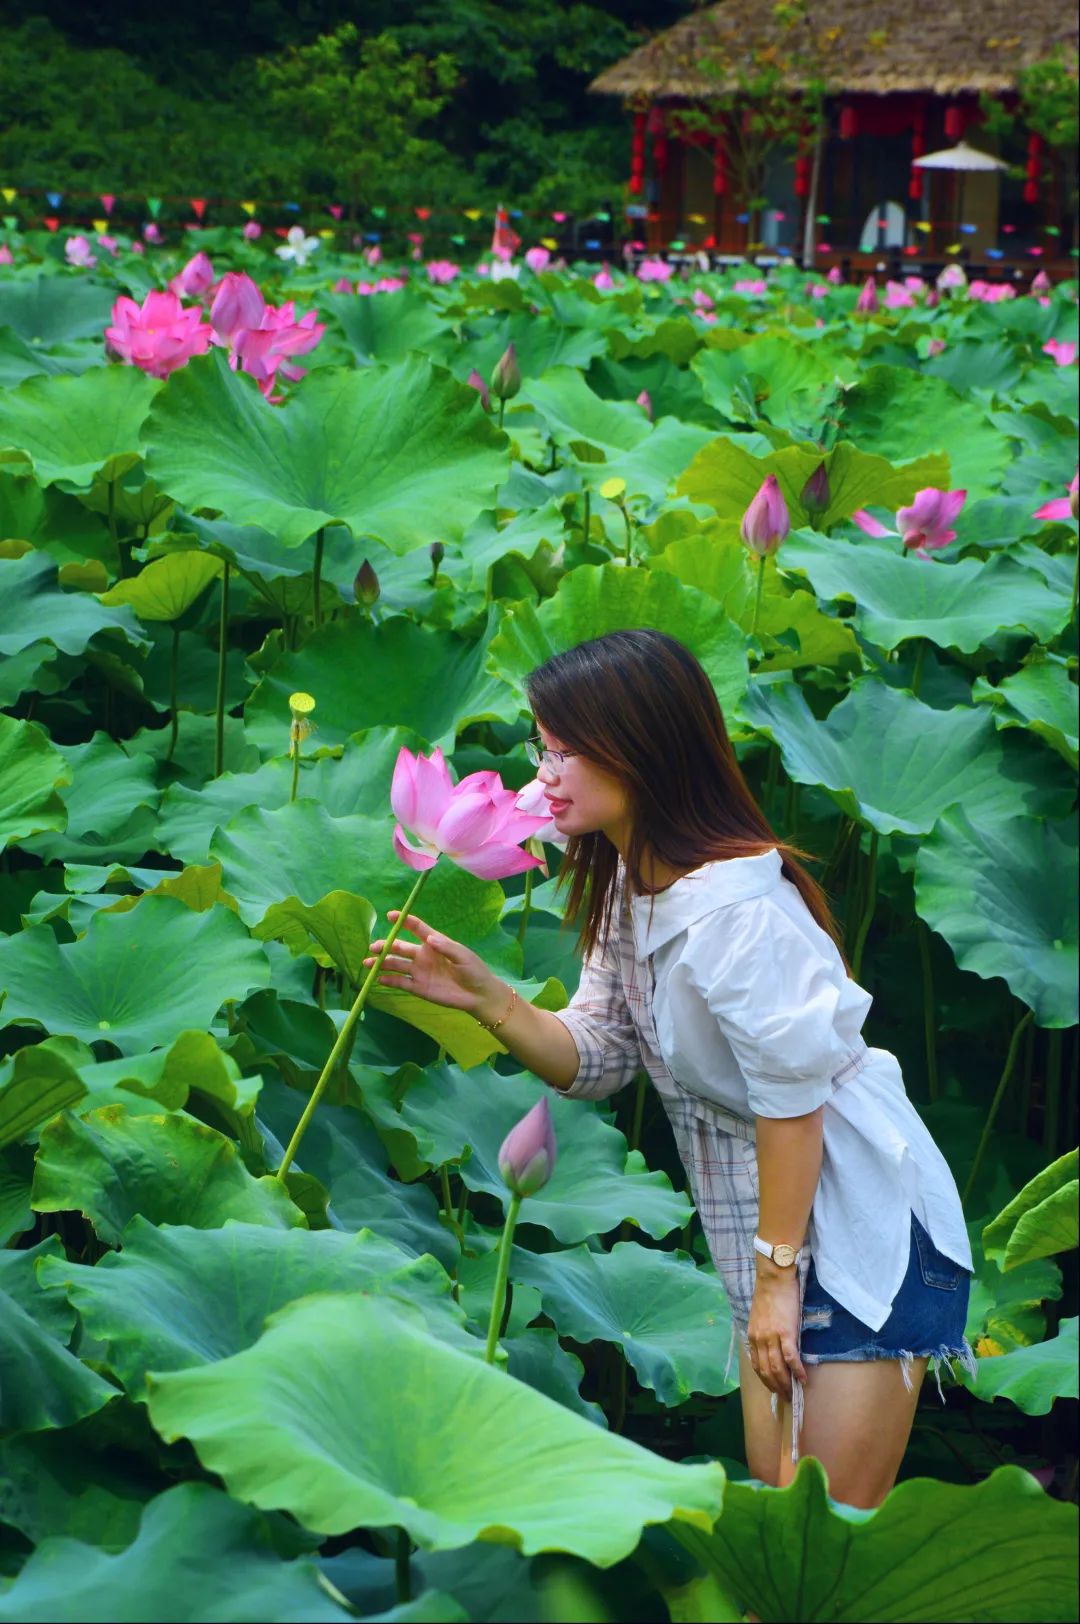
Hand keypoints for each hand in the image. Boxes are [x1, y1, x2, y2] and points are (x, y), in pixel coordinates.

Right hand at [363, 913, 502, 1017]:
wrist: (478, 995)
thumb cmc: (473, 970)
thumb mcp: (463, 956)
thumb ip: (446, 947)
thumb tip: (429, 938)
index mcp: (433, 942)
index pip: (416, 928)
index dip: (403, 920)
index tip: (390, 916)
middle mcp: (422, 955)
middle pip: (399, 947)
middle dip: (385, 946)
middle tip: (373, 947)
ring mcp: (419, 972)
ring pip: (396, 965)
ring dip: (381, 963)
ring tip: (368, 963)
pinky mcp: (418, 988)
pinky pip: (400, 983)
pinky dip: (388, 981)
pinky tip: (379, 979)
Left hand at [746, 1269, 806, 1401]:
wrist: (774, 1278)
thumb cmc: (770, 1294)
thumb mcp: (760, 1317)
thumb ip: (762, 1333)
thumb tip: (771, 1348)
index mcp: (752, 1336)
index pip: (757, 1365)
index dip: (765, 1380)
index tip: (774, 1389)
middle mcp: (759, 1339)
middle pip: (766, 1371)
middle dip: (776, 1387)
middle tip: (786, 1398)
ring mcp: (771, 1336)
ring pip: (777, 1368)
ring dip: (786, 1383)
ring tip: (794, 1393)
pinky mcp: (785, 1332)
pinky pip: (790, 1357)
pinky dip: (797, 1371)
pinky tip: (803, 1379)